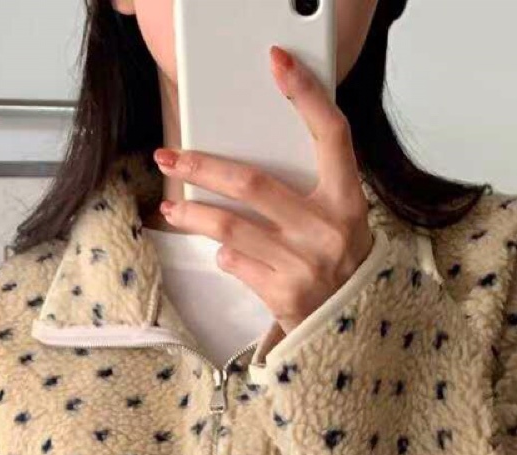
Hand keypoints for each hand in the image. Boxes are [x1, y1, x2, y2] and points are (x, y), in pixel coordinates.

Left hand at [153, 44, 373, 335]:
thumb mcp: (338, 218)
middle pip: (252, 183)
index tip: (279, 63)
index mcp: (347, 200)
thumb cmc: (336, 263)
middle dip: (202, 166)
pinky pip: (235, 262)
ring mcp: (304, 264)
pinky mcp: (284, 295)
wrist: (348, 328)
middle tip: (169, 155)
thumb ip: (307, 188)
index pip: (332, 135)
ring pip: (230, 227)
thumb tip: (241, 163)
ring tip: (171, 206)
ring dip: (193, 214)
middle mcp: (328, 230)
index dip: (307, 96)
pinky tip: (225, 252)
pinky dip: (224, 255)